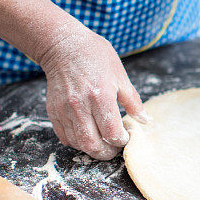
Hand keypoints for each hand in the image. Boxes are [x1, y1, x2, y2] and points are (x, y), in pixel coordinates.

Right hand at [38, 26, 147, 159]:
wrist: (63, 46)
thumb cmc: (95, 56)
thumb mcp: (120, 75)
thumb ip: (133, 102)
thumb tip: (146, 121)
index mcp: (101, 96)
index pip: (112, 133)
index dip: (122, 141)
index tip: (126, 136)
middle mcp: (80, 106)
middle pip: (93, 145)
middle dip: (107, 153)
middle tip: (115, 148)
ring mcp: (64, 110)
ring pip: (78, 144)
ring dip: (92, 149)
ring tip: (102, 142)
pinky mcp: (54, 111)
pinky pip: (65, 136)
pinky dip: (77, 141)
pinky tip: (87, 134)